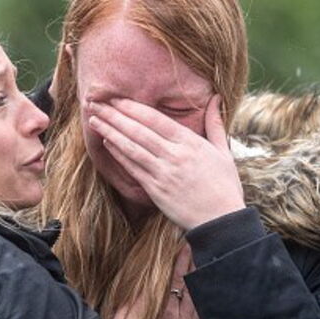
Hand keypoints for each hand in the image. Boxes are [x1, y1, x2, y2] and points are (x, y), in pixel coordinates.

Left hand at [87, 95, 244, 229]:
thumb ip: (215, 123)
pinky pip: (133, 169)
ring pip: (132, 148)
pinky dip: (119, 154)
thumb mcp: (223, 151)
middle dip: (115, 115)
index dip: (133, 108)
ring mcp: (164, 174)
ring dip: (111, 132)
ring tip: (95, 120)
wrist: (221, 220)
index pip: (156, 120)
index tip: (116, 98)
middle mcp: (175, 156)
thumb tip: (216, 98)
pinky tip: (106, 143)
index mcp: (190, 143)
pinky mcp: (156, 191)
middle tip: (96, 102)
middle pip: (139, 131)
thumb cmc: (224, 185)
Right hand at [111, 244, 200, 318]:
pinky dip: (204, 293)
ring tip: (204, 258)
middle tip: (197, 244)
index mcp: (165, 315)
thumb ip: (128, 309)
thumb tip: (137, 289)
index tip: (182, 247)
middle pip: (191, 285)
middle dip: (194, 264)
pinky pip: (202, 308)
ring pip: (199, 295)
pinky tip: (206, 283)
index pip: (175, 282)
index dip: (180, 264)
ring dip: (201, 276)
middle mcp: (182, 318)